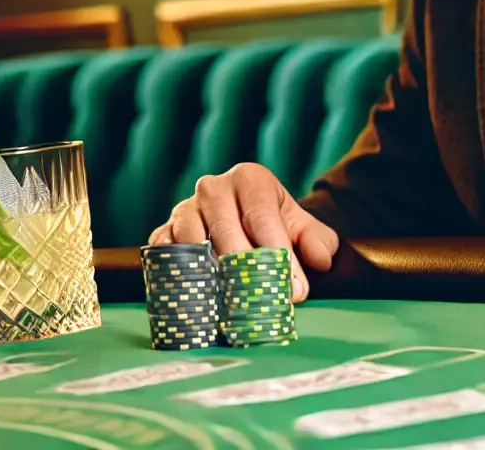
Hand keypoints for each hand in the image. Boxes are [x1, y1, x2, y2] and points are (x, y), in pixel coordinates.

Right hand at [148, 162, 339, 303]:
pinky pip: (165, 254)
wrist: (241, 217)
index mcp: (249, 178)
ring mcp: (184, 209)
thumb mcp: (302, 226)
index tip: (293, 289)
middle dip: (248, 272)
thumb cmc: (275, 223)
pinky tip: (199, 298)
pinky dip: (179, 276)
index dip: (278, 255)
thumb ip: (318, 240)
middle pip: (226, 232)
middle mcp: (213, 187)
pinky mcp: (164, 231)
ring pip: (194, 244)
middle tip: (264, 304)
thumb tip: (320, 261)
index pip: (262, 217)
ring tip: (232, 307)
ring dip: (212, 278)